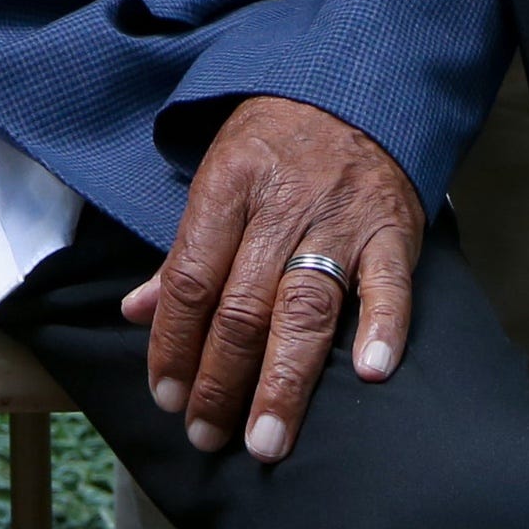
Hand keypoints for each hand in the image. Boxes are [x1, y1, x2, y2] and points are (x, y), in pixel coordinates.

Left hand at [122, 94, 420, 463]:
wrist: (349, 88)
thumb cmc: (273, 144)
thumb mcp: (217, 175)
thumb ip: (182, 251)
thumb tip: (136, 312)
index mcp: (228, 185)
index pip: (192, 276)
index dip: (174, 341)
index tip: (165, 397)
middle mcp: (282, 204)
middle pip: (244, 303)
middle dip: (221, 378)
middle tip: (206, 436)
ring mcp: (340, 218)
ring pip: (306, 306)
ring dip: (285, 380)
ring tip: (267, 440)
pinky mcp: (392, 229)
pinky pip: (389, 282)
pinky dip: (382, 327)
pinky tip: (371, 374)